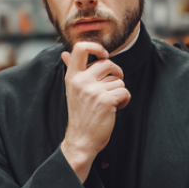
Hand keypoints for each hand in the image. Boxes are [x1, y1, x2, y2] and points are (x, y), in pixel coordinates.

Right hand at [59, 42, 129, 181]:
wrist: (81, 140)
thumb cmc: (80, 115)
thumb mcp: (72, 90)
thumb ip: (70, 70)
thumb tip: (63, 54)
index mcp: (72, 77)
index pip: (80, 48)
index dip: (96, 47)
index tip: (103, 56)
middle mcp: (81, 81)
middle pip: (107, 62)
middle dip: (116, 72)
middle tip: (113, 84)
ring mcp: (94, 90)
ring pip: (118, 79)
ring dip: (119, 90)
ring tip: (111, 102)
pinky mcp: (107, 100)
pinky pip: (124, 91)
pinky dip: (125, 100)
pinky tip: (117, 108)